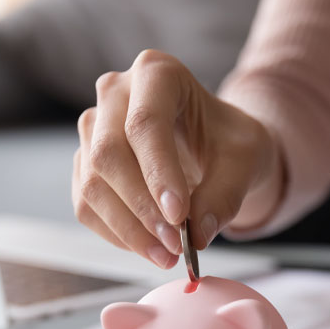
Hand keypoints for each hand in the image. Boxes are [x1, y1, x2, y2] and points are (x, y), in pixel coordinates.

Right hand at [72, 49, 282, 266]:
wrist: (210, 147)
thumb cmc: (227, 142)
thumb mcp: (245, 160)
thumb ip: (225, 194)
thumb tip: (196, 236)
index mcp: (156, 73)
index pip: (145, 124)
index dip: (158, 174)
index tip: (179, 218)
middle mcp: (114, 95)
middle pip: (107, 155)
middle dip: (140, 208)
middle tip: (174, 245)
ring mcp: (92, 131)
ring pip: (92, 186)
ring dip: (127, 229)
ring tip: (165, 255)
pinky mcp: (84, 166)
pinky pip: (86, 207)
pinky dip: (116, 234)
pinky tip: (148, 246)